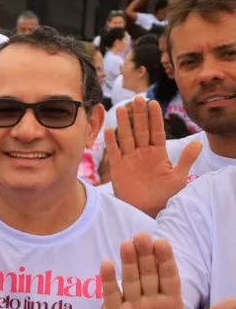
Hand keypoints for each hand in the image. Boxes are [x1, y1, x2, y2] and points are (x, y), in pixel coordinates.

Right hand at [98, 231, 235, 308]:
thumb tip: (235, 302)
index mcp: (171, 302)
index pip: (169, 277)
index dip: (166, 261)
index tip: (162, 243)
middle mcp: (151, 299)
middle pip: (149, 274)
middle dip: (146, 255)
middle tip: (143, 236)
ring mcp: (132, 305)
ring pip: (131, 280)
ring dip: (129, 262)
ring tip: (127, 244)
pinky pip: (112, 295)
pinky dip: (109, 280)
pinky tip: (107, 264)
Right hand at [103, 98, 197, 217]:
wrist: (148, 210)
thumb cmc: (164, 196)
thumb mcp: (179, 177)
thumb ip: (186, 159)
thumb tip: (199, 143)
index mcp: (158, 153)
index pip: (156, 131)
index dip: (154, 117)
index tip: (153, 103)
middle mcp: (143, 153)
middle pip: (140, 130)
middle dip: (139, 114)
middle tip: (138, 98)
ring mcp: (130, 159)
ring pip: (126, 137)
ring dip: (124, 123)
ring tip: (123, 108)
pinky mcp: (118, 168)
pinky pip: (114, 152)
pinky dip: (112, 142)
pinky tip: (110, 129)